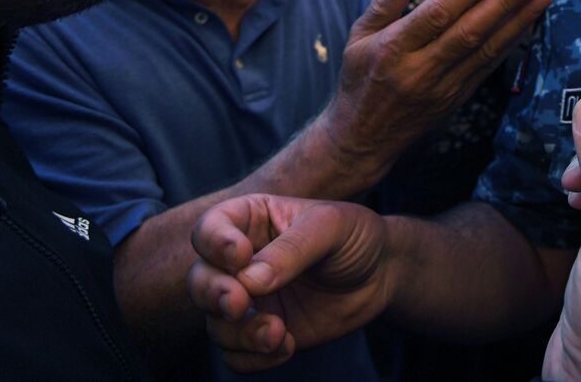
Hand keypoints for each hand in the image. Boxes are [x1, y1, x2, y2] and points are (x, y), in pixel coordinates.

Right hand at [187, 195, 392, 372]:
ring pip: (215, 323)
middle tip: (238, 302)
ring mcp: (248, 300)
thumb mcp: (332, 226)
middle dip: (213, 294)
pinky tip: (287, 345)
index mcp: (250, 221)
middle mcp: (239, 263)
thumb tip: (251, 280)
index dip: (214, 244)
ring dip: (239, 333)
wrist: (380, 274)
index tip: (240, 256)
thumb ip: (293, 248)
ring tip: (278, 332)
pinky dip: (253, 358)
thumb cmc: (355, 236)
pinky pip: (236, 355)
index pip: (209, 229)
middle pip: (200, 280)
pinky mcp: (260, 332)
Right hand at [320, 0, 552, 179]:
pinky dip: (511, 43)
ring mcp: (443, 87)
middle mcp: (422, 69)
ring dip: (517, 22)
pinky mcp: (458, 97)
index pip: (438, 16)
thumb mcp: (357, 39)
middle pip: (469, 32)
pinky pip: (489, 67)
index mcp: (394, 49)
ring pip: (486, 50)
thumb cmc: (359, 80)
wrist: (364, 138)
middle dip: (503, 3)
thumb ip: (383, 5)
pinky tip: (529, 23)